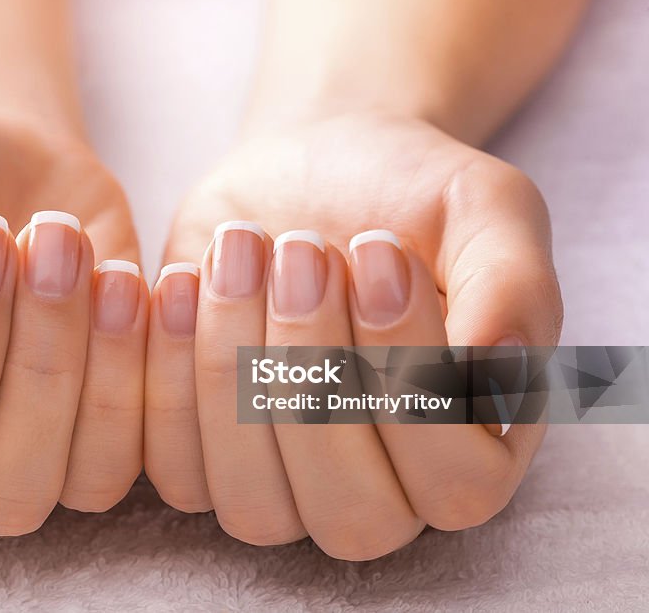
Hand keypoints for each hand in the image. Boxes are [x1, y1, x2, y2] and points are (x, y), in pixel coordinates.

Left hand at [145, 112, 561, 557]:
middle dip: (312, 365)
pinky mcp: (200, 453)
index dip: (406, 370)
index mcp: (472, 453)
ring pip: (250, 498)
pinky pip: (170, 464)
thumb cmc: (410, 197)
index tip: (380, 249)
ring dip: (233, 366)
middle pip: (347, 508)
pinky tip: (182, 279)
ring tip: (243, 250)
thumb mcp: (484, 211)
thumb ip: (511, 286)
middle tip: (302, 247)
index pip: (450, 478)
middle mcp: (381, 494)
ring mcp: (282, 487)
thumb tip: (494, 367)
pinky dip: (165, 370)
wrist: (314, 168)